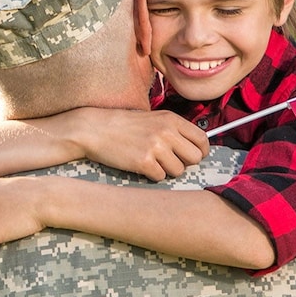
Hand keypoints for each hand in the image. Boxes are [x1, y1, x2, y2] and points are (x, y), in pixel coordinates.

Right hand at [36, 107, 208, 180]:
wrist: (94, 129)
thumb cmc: (122, 126)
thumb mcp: (152, 119)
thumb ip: (173, 130)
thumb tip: (193, 148)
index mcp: (171, 120)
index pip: (201, 140)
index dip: (200, 152)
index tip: (192, 157)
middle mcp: (167, 132)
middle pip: (194, 158)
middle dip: (184, 163)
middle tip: (169, 162)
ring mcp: (156, 147)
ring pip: (178, 171)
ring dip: (166, 171)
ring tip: (151, 162)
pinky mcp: (143, 162)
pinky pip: (160, 177)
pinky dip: (151, 175)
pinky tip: (140, 166)